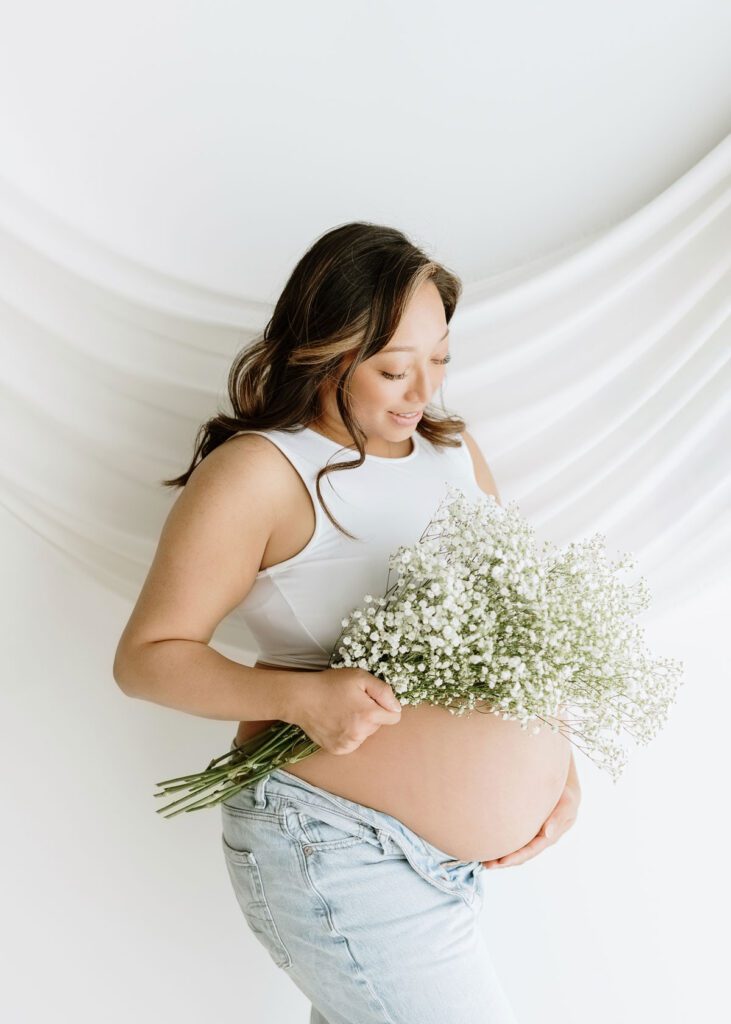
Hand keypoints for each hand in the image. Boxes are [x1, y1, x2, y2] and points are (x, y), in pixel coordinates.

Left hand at [481, 752, 580, 868]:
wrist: (562, 781)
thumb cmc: (566, 793)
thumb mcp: (568, 803)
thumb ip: (558, 818)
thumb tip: (546, 834)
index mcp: (550, 836)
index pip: (531, 850)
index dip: (516, 857)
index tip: (501, 862)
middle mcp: (539, 837)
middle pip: (520, 854)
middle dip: (504, 861)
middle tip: (486, 864)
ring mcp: (532, 832)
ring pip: (515, 847)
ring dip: (499, 854)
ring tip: (482, 859)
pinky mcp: (524, 824)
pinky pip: (512, 836)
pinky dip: (501, 841)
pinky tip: (487, 841)